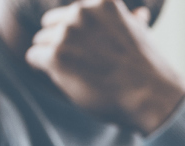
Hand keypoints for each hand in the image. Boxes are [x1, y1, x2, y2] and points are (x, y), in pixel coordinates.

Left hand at [26, 0, 184, 133]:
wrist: (150, 97)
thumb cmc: (147, 70)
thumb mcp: (142, 35)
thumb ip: (131, 21)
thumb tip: (139, 13)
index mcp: (102, 2)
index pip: (72, 12)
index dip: (79, 32)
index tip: (91, 50)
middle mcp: (82, 12)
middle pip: (51, 24)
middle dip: (62, 43)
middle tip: (85, 64)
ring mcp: (68, 33)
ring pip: (40, 41)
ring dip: (55, 58)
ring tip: (80, 73)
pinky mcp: (56, 56)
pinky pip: (33, 57)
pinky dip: (44, 70)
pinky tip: (68, 78)